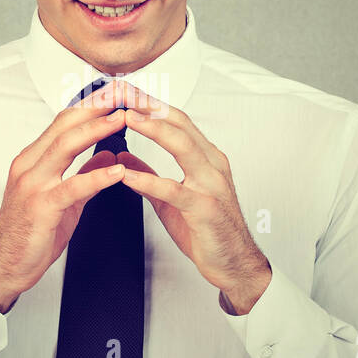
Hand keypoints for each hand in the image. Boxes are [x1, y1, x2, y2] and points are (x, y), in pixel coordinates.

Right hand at [0, 80, 128, 312]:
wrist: (5, 267)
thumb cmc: (30, 233)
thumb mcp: (63, 198)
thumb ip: (83, 173)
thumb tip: (107, 154)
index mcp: (32, 160)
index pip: (62, 122)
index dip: (89, 105)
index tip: (113, 93)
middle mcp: (29, 166)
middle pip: (64, 126)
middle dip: (95, 107)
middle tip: (121, 94)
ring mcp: (33, 185)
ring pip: (65, 147)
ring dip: (96, 130)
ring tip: (121, 119)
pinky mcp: (41, 208)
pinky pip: (72, 187)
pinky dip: (97, 176)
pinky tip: (118, 171)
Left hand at [111, 81, 271, 313]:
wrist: (234, 265)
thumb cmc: (207, 232)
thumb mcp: (171, 199)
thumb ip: (149, 176)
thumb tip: (123, 157)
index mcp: (207, 159)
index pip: (178, 121)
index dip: (151, 104)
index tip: (126, 92)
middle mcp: (213, 165)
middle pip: (180, 124)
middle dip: (150, 106)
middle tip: (123, 93)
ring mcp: (212, 186)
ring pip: (183, 147)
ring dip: (153, 130)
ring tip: (126, 118)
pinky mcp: (205, 209)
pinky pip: (174, 190)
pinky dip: (148, 180)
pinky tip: (127, 176)